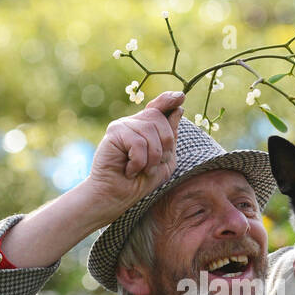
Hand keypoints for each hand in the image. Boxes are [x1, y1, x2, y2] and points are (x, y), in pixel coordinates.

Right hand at [85, 90, 183, 217]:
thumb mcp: (164, 161)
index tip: (180, 97)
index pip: (159, 108)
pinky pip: (138, 143)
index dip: (169, 100)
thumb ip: (171, 138)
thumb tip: (179, 110)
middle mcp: (134, 122)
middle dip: (164, 146)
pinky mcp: (114, 132)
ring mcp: (123, 125)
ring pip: (150, 132)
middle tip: (151, 166)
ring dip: (152, 158)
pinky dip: (139, 162)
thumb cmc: (139, 181)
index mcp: (146, 127)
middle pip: (159, 119)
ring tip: (140, 170)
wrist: (117, 197)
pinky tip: (129, 170)